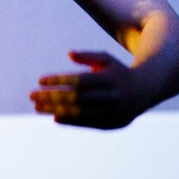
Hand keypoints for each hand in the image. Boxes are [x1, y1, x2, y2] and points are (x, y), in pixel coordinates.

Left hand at [30, 49, 146, 129]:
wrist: (147, 90)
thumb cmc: (119, 71)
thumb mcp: (106, 59)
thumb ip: (88, 56)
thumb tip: (69, 54)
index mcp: (110, 78)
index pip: (79, 80)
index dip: (59, 80)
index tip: (40, 80)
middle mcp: (112, 96)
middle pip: (76, 98)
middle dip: (52, 97)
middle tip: (32, 95)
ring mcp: (113, 112)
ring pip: (80, 113)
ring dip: (56, 110)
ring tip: (38, 107)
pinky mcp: (112, 124)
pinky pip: (87, 123)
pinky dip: (70, 120)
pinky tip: (55, 116)